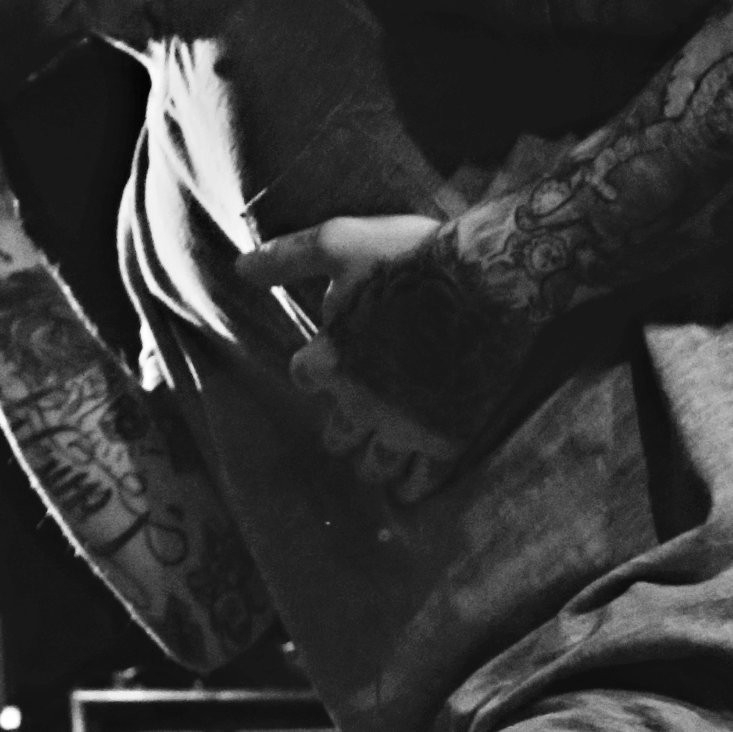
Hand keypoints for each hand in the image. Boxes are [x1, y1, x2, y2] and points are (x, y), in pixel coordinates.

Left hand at [239, 215, 481, 501]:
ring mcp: (405, 425)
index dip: (316, 369)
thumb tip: (241, 268)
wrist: (490, 280)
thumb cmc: (414, 257)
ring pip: (374, 463)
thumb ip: (289, 258)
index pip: (305, 377)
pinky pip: (423, 477)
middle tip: (354, 423)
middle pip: (337, 433)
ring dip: (371, 462)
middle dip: (342, 427)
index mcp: (330, 360)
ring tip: (375, 464)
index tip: (328, 363)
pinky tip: (409, 489)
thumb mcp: (342, 242)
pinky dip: (413, 485)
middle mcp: (361, 402)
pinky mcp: (447, 435)